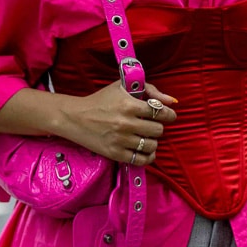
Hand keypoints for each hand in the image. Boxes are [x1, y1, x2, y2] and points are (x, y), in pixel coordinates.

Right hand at [53, 81, 176, 166]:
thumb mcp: (123, 87)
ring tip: (146, 136)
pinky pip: (141, 160)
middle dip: (158, 127)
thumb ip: (150, 90)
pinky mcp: (115, 153)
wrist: (74, 117)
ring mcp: (120, 140)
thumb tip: (172, 101)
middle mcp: (126, 123)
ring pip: (152, 145)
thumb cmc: (101, 100)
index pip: (160, 112)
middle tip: (151, 125)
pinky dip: (148, 156)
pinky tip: (145, 150)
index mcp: (129, 104)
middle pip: (158, 130)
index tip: (167, 115)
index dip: (168, 114)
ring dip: (152, 141)